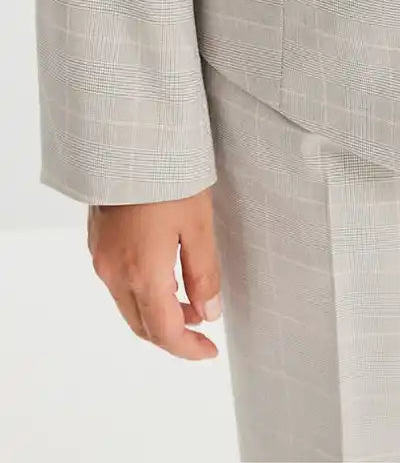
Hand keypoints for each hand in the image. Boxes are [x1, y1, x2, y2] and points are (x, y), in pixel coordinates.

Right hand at [87, 188, 221, 359]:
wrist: (128, 140)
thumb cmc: (168, 178)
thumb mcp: (199, 225)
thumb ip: (204, 273)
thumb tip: (209, 314)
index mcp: (142, 274)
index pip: (165, 331)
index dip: (188, 348)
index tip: (209, 350)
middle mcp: (114, 273)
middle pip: (142, 324)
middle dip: (173, 333)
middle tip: (202, 326)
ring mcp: (101, 257)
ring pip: (128, 304)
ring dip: (157, 311)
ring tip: (190, 298)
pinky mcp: (97, 241)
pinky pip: (118, 282)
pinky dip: (142, 291)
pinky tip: (164, 273)